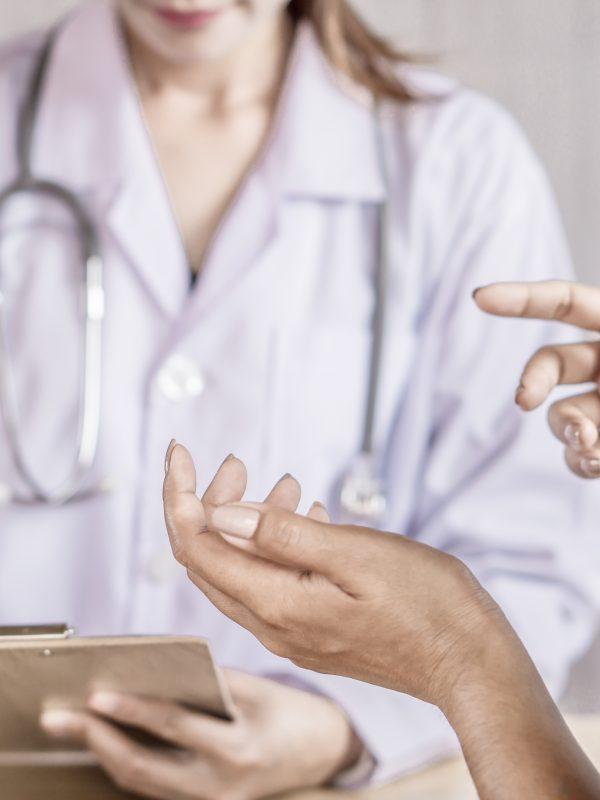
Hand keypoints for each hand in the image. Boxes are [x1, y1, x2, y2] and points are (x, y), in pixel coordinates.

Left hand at [40, 669, 357, 799]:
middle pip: (143, 767)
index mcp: (239, 749)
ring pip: (141, 784)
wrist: (325, 754)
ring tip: (73, 728)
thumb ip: (212, 682)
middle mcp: (220, 786)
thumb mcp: (260, 689)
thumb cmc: (293, 713)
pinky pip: (154, 789)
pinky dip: (127, 764)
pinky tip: (106, 743)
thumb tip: (159, 670)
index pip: (175, 727)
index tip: (97, 695)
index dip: (133, 710)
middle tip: (59, 719)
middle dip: (95, 741)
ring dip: (103, 754)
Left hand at [163, 447, 599, 799]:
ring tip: (282, 481)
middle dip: (208, 504)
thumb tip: (219, 512)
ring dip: (248, 522)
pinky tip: (307, 516)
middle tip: (232, 462)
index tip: (179, 450)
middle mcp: (273, 626)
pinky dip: (276, 545)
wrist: (471, 665)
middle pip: (210, 560)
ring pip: (242, 571)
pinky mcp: (314, 634)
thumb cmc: (426, 604)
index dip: (179, 495)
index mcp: (276, 605)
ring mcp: (293, 634)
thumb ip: (282, 535)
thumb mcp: (356, 555)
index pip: (197, 547)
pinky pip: (273, 584)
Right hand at [474, 280, 599, 477]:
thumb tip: (575, 425)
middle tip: (523, 401)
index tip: (479, 298)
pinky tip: (596, 463)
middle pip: (550, 363)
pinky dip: (580, 461)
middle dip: (531, 380)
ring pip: (561, 416)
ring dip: (567, 431)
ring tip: (590, 447)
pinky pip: (576, 454)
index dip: (523, 298)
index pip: (567, 302)